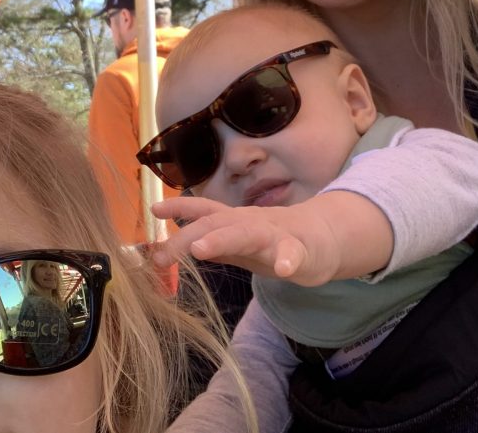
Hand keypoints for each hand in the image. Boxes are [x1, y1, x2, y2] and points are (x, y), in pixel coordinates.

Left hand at [151, 192, 392, 285]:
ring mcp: (276, 235)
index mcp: (234, 222)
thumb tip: (170, 247)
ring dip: (223, 239)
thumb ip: (209, 243)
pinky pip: (294, 255)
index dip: (179, 208)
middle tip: (162, 254)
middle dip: (188, 236)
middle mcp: (251, 223)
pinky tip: (284, 268)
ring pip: (248, 233)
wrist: (324, 240)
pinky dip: (288, 259)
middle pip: (217, 224)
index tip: (154, 209)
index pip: (203, 211)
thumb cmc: (273, 241)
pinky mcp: (301, 251)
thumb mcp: (236, 243)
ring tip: (201, 250)